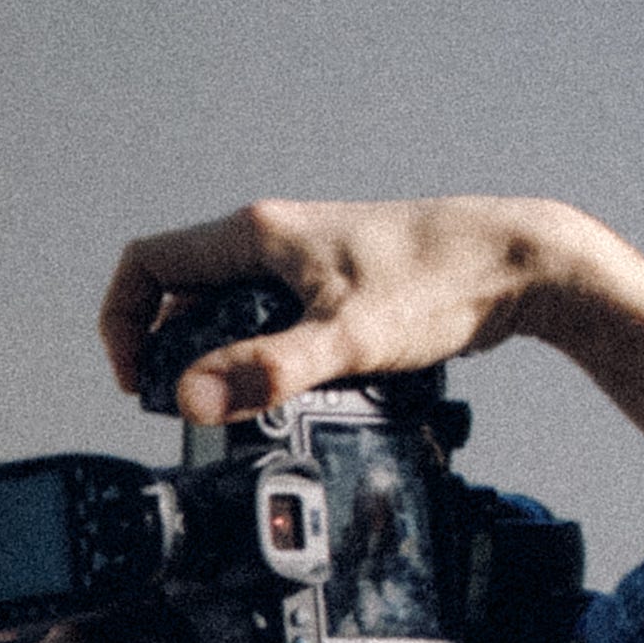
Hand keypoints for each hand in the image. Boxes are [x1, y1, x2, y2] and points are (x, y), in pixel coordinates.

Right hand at [103, 197, 617, 428]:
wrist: (521, 263)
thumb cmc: (443, 282)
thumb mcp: (347, 338)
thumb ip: (266, 370)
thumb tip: (189, 397)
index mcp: (257, 235)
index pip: (147, 264)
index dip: (122, 324)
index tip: (138, 380)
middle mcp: (273, 240)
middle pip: (181, 293)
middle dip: (169, 352)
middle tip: (186, 407)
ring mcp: (304, 262)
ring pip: (229, 310)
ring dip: (220, 358)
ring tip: (238, 406)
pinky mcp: (335, 287)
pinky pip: (272, 321)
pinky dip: (265, 359)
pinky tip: (296, 393)